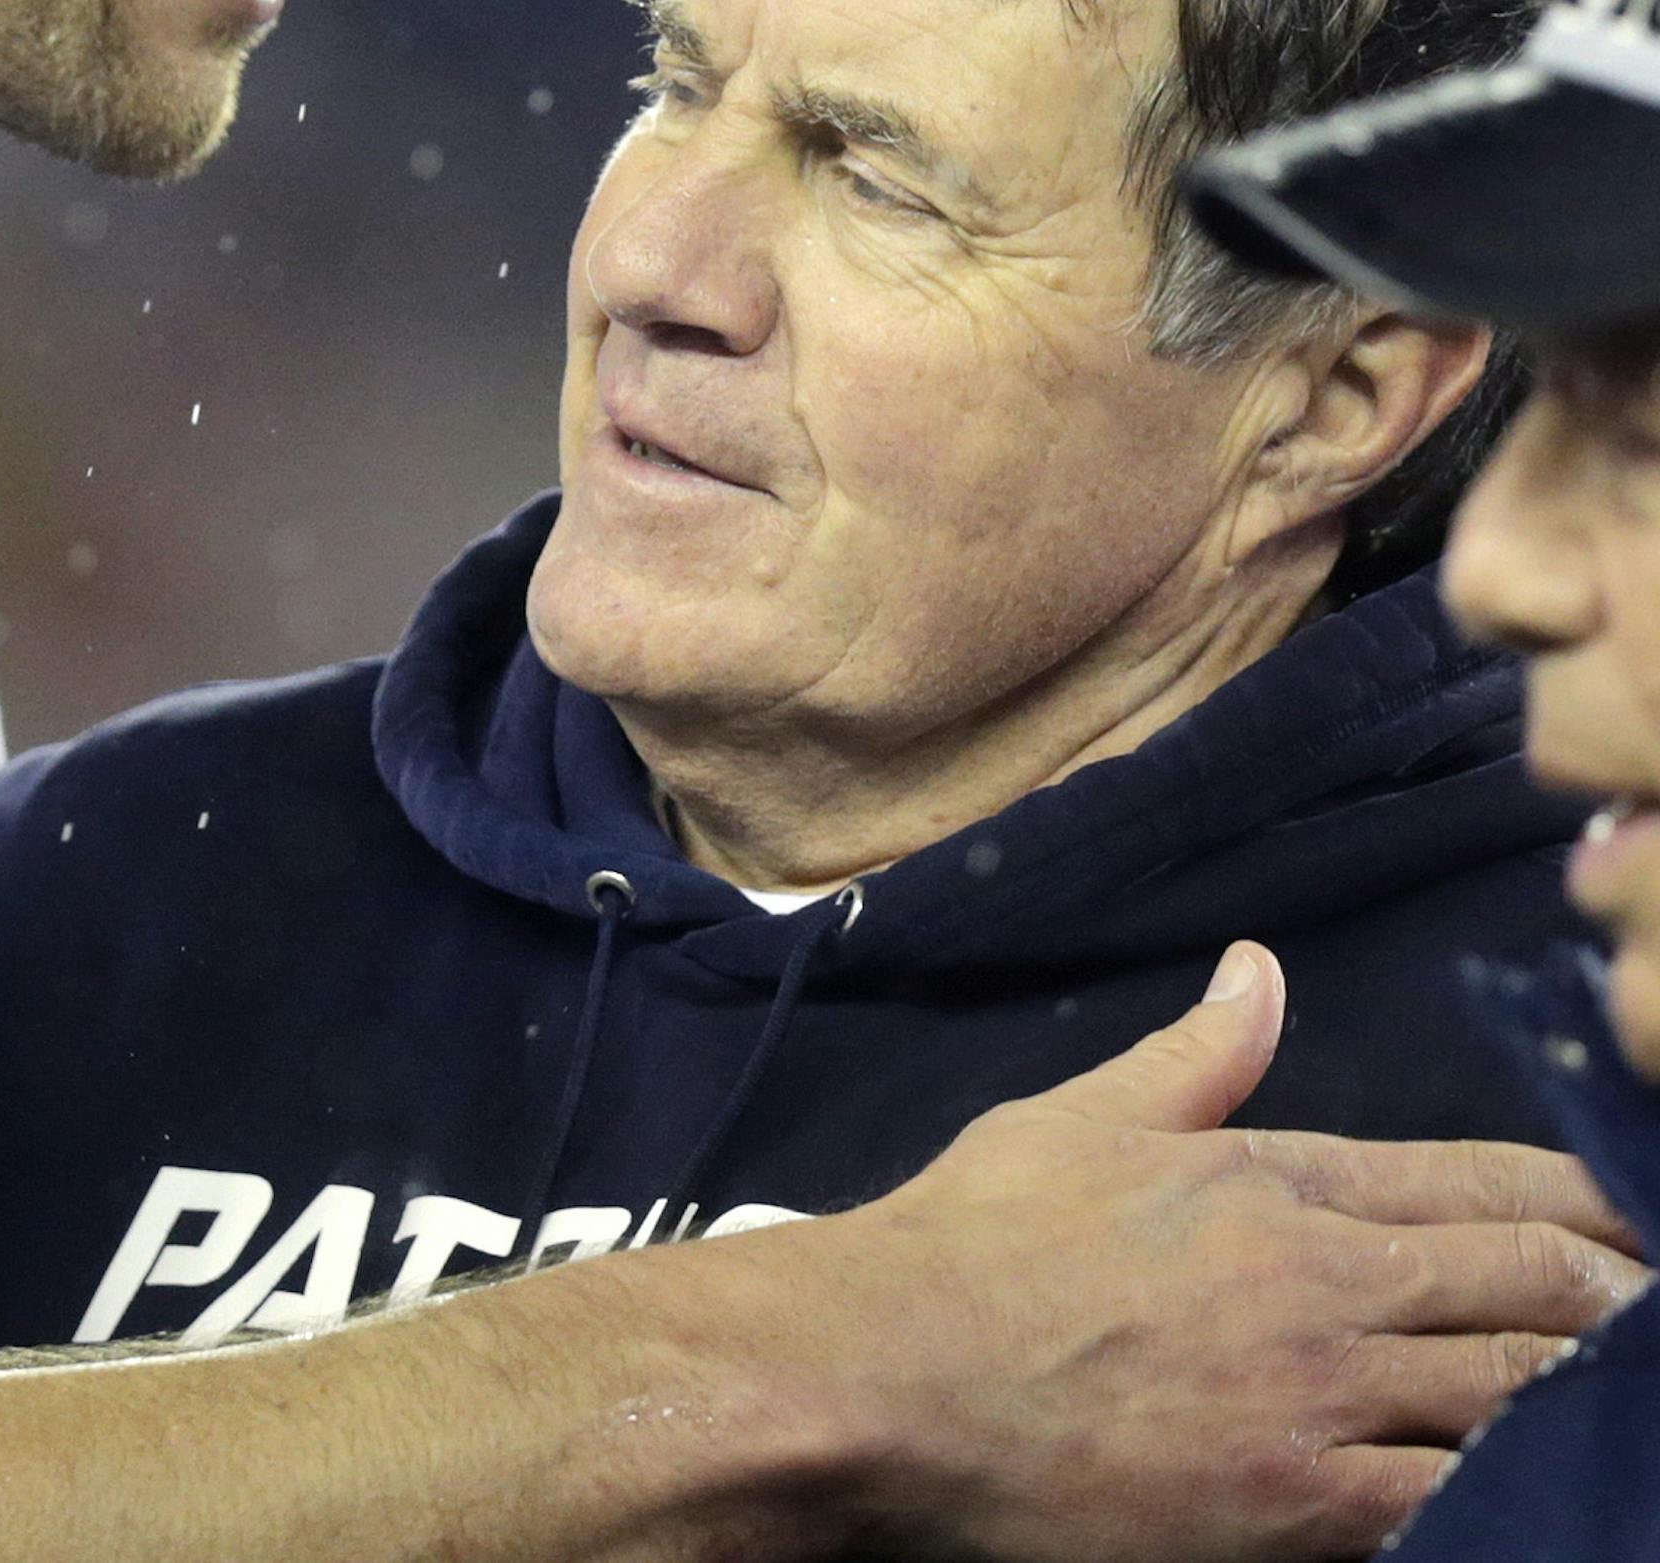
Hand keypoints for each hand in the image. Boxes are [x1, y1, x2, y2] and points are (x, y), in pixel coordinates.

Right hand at [790, 940, 1643, 1560]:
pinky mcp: (1294, 1507)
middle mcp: (1319, 1280)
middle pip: (1527, 1284)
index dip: (1583, 1202)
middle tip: (1657, 1305)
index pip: (1479, 1181)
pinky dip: (1515, 1492)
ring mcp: (1316, 1399)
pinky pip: (1450, 1503)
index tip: (1636, 1218)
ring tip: (1632, 1392)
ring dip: (1586, 1391)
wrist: (893, 1373)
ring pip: (1513, 1393)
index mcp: (1276, 1178)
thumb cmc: (974, 1241)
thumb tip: (1260, 969)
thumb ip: (1196, 1055)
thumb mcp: (1082, 1118)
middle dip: (1615, 1296)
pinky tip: (1554, 1486)